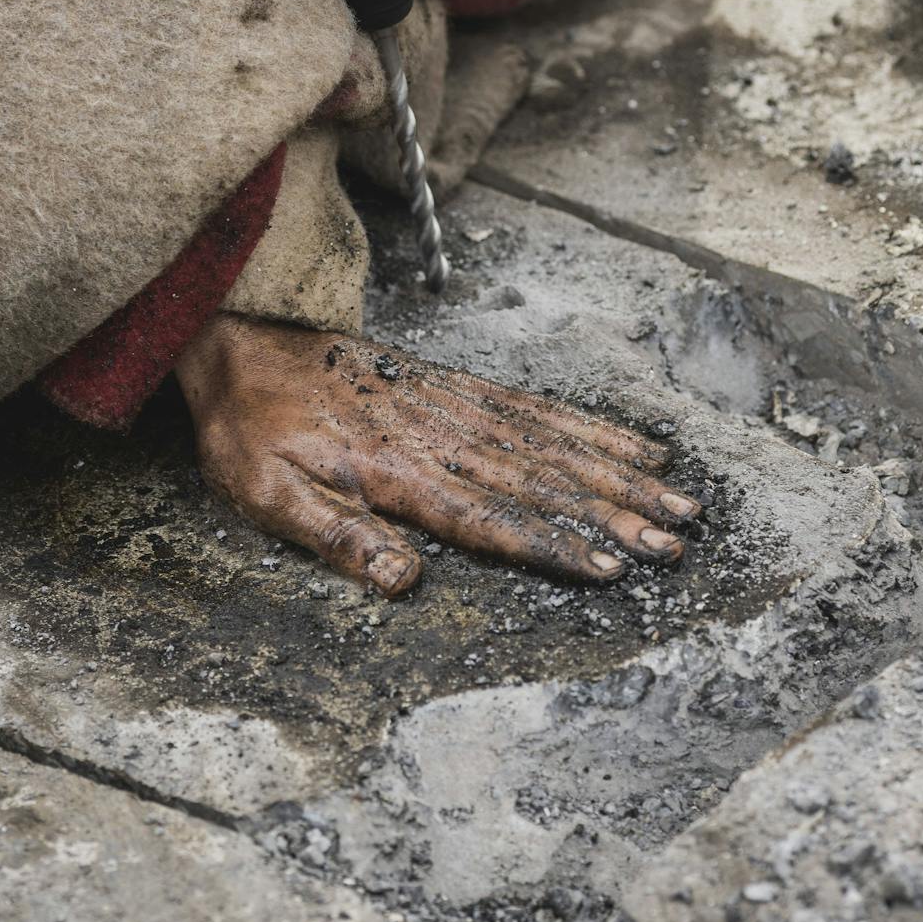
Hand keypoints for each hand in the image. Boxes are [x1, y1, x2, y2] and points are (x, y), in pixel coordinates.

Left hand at [173, 313, 699, 598]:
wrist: (244, 339)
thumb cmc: (254, 428)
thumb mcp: (268, 493)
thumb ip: (337, 536)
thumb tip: (405, 582)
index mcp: (395, 470)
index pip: (489, 518)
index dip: (552, 545)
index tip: (608, 569)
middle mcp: (439, 435)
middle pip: (541, 481)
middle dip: (613, 516)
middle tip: (672, 544)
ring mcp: (456, 406)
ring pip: (553, 446)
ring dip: (619, 477)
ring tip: (678, 503)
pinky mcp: (460, 386)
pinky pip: (536, 408)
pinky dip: (590, 429)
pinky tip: (635, 448)